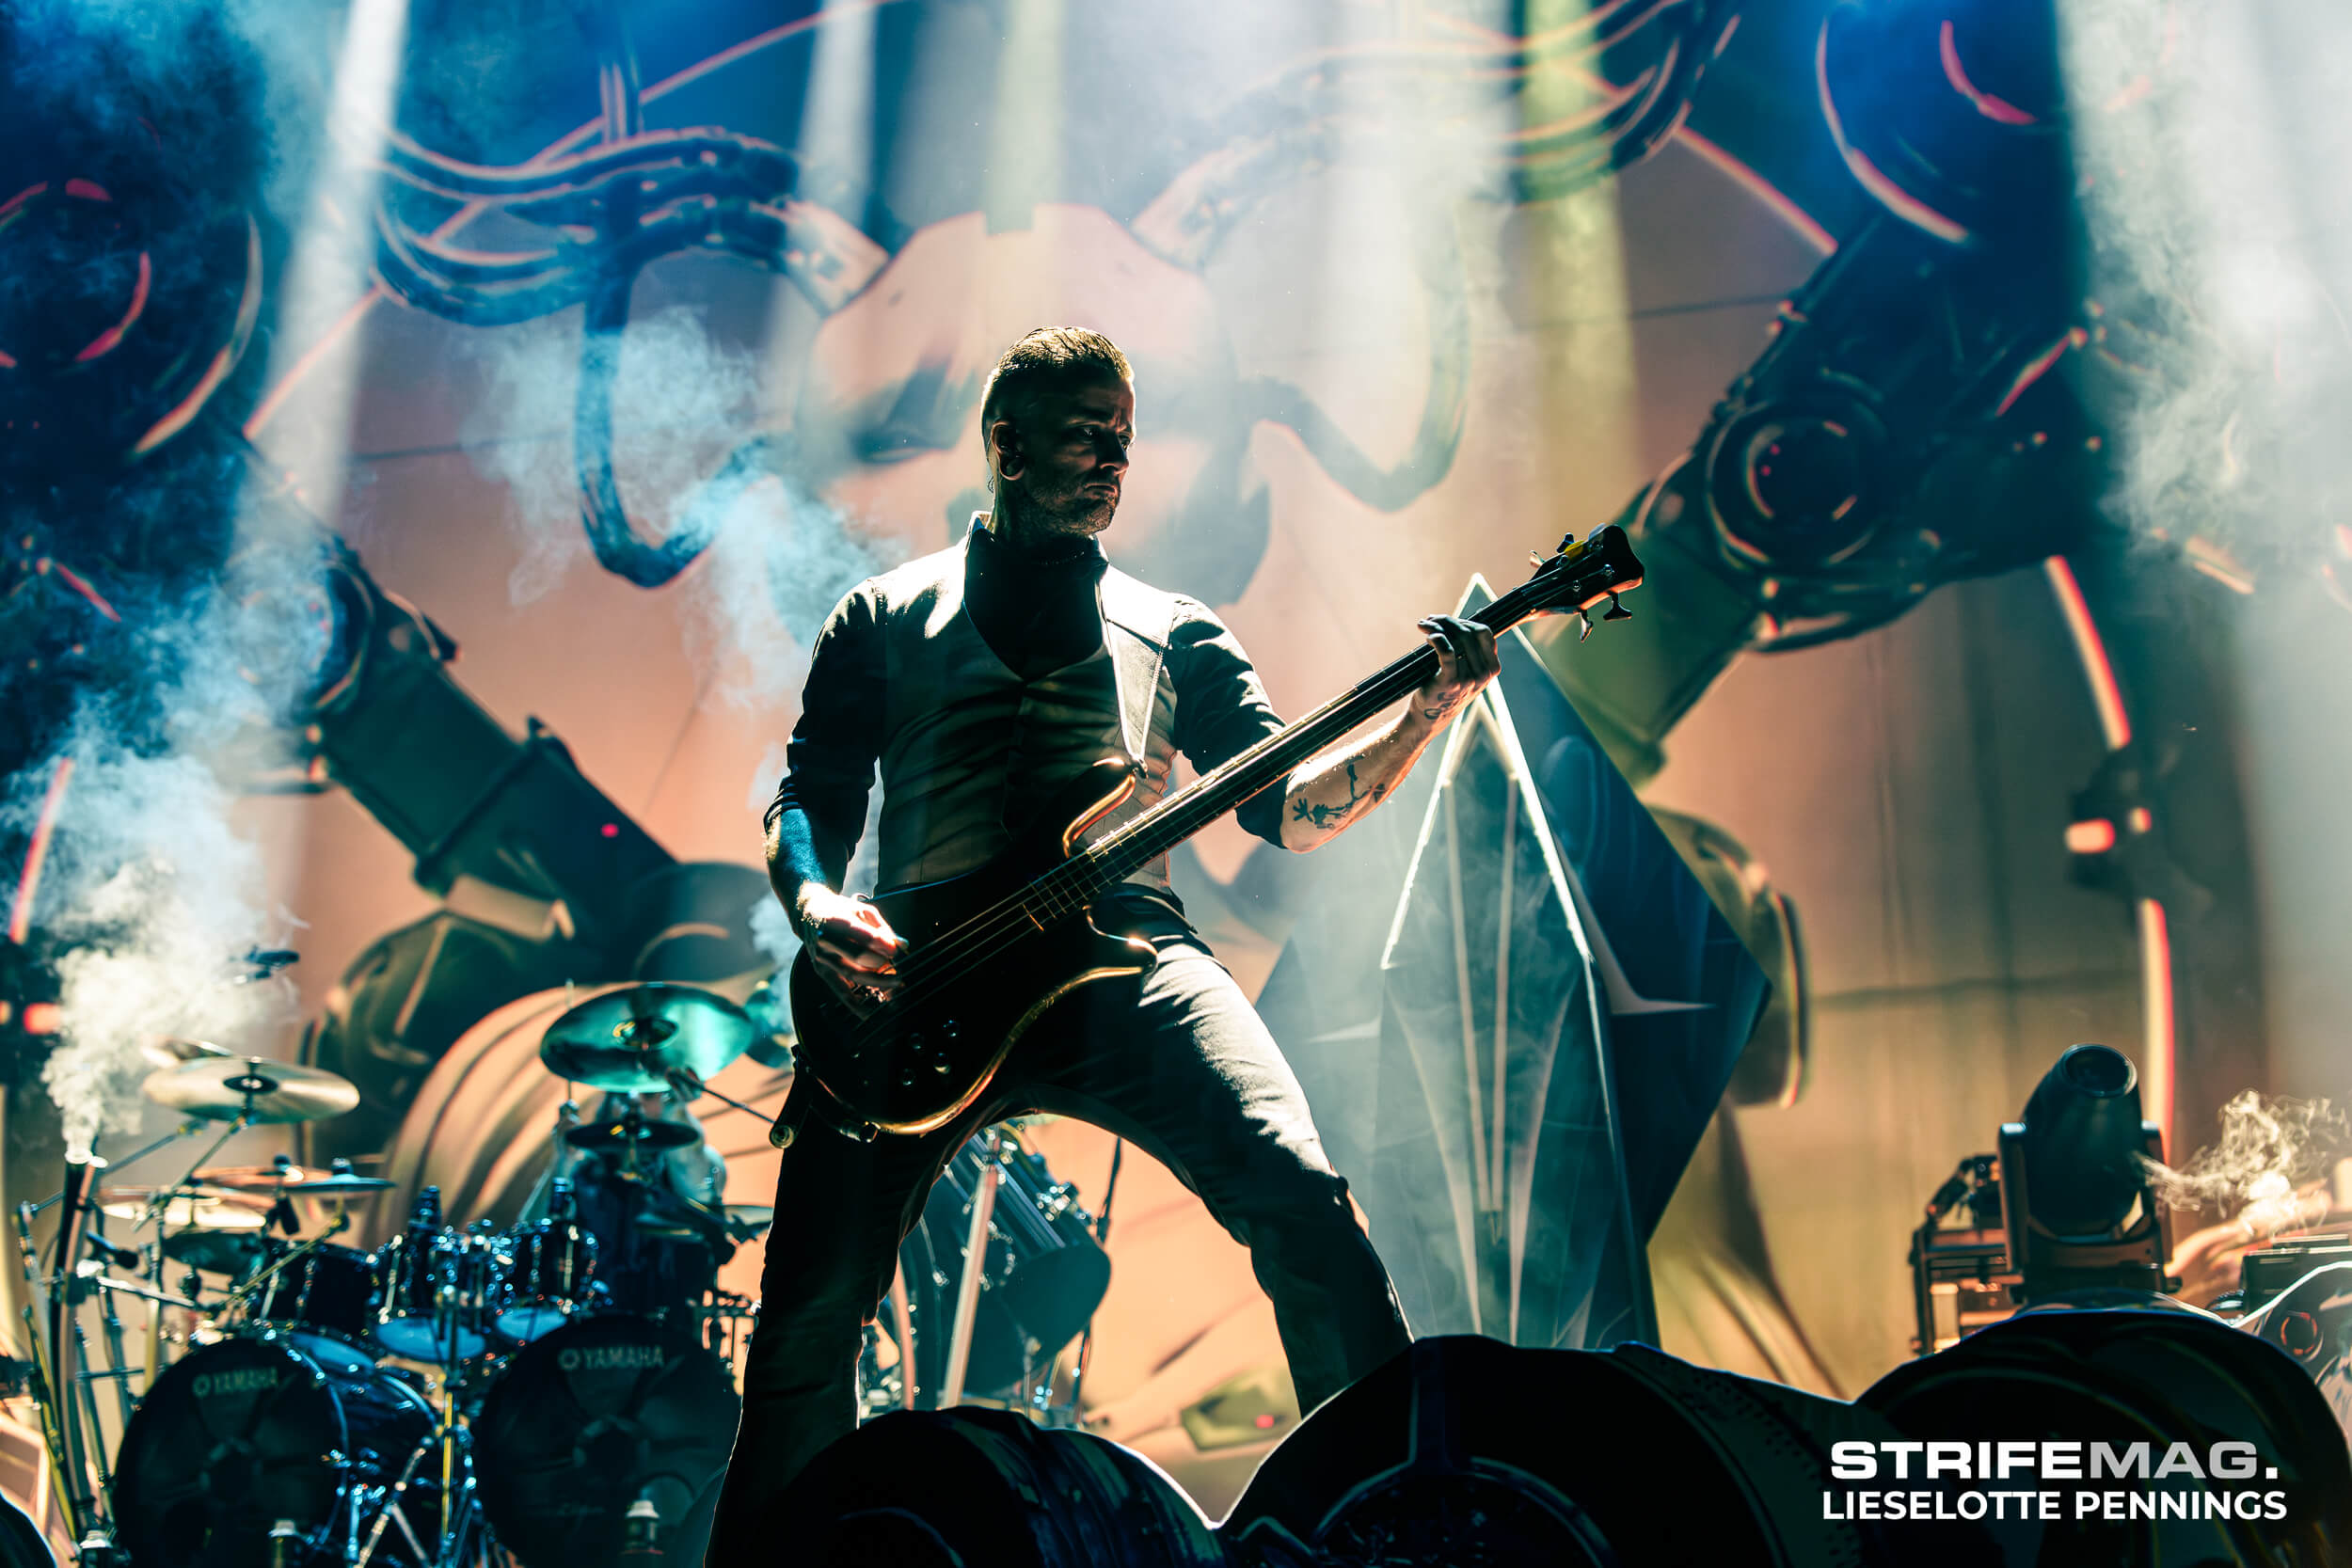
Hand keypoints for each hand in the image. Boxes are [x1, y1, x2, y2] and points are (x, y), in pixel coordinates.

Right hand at [794, 886, 906, 1002]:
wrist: (808, 914)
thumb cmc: (839, 911)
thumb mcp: (861, 910)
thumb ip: (883, 927)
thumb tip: (902, 944)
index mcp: (835, 920)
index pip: (863, 934)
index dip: (883, 943)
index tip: (897, 949)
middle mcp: (826, 940)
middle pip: (857, 956)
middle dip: (882, 963)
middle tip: (898, 967)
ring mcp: (822, 957)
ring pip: (852, 974)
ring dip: (876, 981)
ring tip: (895, 983)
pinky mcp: (821, 970)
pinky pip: (839, 990)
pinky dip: (854, 1003)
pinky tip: (868, 1013)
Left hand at [1411, 614, 1498, 727]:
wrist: (1431, 716)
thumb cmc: (1446, 687)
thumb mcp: (1467, 670)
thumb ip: (1470, 650)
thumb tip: (1458, 621)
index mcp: (1492, 668)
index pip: (1484, 632)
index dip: (1465, 621)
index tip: (1448, 622)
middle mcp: (1483, 674)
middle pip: (1468, 633)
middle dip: (1447, 621)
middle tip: (1431, 620)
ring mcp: (1468, 679)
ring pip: (1455, 639)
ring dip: (1437, 627)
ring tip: (1424, 625)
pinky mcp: (1450, 681)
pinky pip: (1447, 651)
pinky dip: (1437, 638)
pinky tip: (1429, 634)